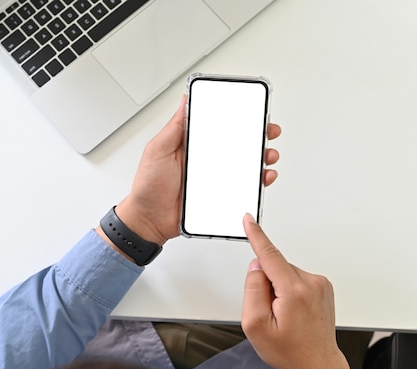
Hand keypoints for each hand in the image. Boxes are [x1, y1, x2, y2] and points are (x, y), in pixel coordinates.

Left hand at [115, 95, 281, 246]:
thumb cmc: (148, 186)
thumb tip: (185, 100)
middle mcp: (206, 159)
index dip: (236, 117)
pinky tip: (263, 178)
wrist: (149, 220)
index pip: (219, 125)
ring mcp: (215, 178)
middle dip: (257, 135)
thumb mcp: (157, 150)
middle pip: (238, 144)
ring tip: (268, 155)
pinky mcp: (220, 195)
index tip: (252, 110)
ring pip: (245, 165)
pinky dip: (257, 183)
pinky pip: (243, 188)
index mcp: (192, 144)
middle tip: (268, 131)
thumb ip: (174, 127)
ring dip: (262, 158)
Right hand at [241, 215, 361, 368]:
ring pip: (285, 274)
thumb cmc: (289, 351)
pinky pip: (296, 280)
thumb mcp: (255, 325)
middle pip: (274, 268)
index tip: (249, 220)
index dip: (256, 236)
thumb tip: (257, 267)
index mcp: (294, 291)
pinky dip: (289, 292)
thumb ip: (252, 290)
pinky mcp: (323, 288)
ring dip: (278, 289)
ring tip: (284, 316)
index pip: (270, 255)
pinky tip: (293, 313)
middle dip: (265, 284)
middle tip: (270, 313)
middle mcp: (311, 284)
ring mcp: (320, 285)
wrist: (317, 366)